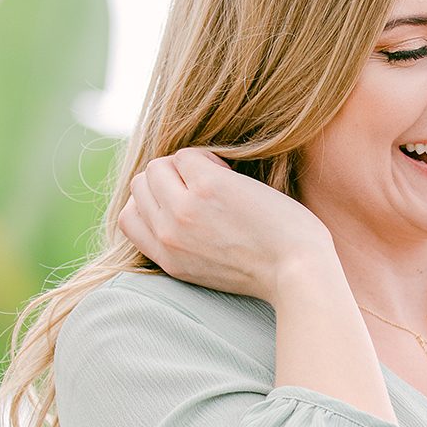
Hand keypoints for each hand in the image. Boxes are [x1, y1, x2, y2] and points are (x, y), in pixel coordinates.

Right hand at [118, 150, 336, 302]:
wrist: (298, 271)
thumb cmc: (267, 268)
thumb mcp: (209, 269)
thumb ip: (184, 244)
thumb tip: (174, 202)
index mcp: (167, 259)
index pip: (128, 218)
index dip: (152, 201)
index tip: (183, 202)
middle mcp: (168, 236)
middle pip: (140, 185)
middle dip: (170, 179)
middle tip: (206, 190)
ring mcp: (184, 211)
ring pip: (158, 166)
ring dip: (186, 166)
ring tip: (219, 181)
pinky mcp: (208, 188)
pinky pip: (188, 155)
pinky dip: (208, 158)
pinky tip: (232, 176)